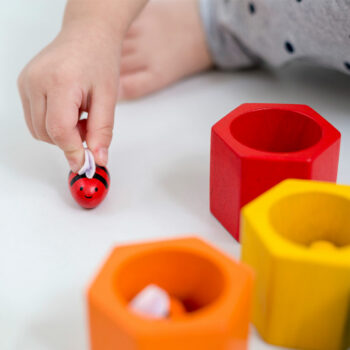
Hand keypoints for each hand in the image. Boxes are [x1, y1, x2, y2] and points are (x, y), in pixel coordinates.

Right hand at [18, 21, 120, 170]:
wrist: (87, 35)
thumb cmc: (99, 60)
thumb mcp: (109, 98)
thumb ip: (103, 131)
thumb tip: (98, 159)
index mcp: (59, 82)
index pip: (59, 130)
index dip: (73, 151)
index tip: (84, 164)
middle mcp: (36, 81)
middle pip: (47, 133)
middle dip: (70, 141)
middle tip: (90, 128)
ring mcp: (26, 83)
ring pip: (38, 130)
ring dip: (61, 134)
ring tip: (81, 116)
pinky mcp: (24, 85)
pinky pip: (35, 119)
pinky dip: (52, 124)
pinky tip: (69, 111)